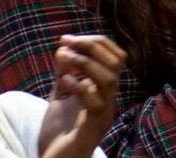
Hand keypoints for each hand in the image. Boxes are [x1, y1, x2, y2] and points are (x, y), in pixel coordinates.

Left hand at [33, 34, 124, 157]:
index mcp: (104, 90)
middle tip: (66, 42)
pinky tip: (63, 82)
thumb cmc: (59, 136)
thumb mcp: (60, 98)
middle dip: (91, 46)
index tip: (67, 39)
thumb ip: (64, 75)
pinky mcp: (93, 128)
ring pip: (109, 78)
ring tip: (64, 58)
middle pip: (116, 61)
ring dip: (85, 62)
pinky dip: (79, 86)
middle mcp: (109, 99)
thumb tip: (63, 49)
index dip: (94, 41)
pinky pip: (95, 102)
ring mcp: (104, 113)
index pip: (113, 55)